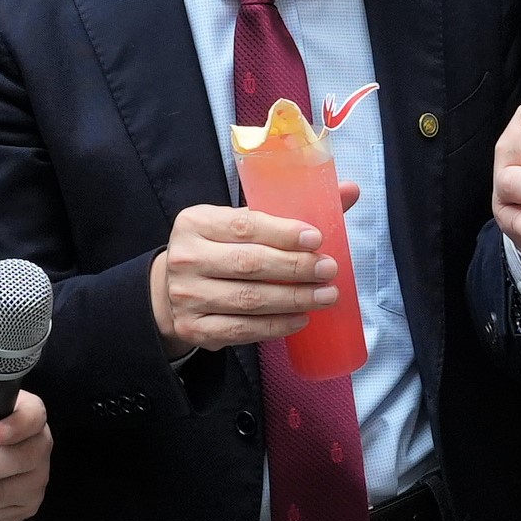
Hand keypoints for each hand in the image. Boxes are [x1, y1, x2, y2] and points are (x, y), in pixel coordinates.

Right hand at [148, 195, 351, 353]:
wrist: (171, 288)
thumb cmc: (217, 250)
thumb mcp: (238, 223)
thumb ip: (288, 209)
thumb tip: (350, 191)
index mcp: (196, 222)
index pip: (245, 225)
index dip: (284, 233)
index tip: (317, 239)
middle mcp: (186, 258)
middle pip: (250, 263)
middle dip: (296, 268)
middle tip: (329, 270)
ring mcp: (187, 296)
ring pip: (249, 300)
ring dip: (294, 299)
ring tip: (326, 296)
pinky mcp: (194, 328)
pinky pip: (242, 329)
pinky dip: (276, 326)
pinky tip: (300, 319)